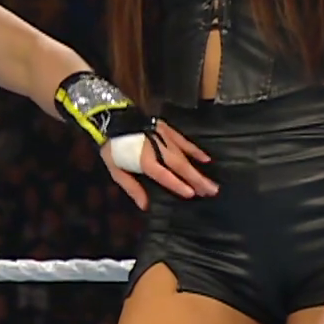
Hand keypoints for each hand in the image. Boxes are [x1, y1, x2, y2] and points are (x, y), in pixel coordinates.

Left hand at [101, 120, 215, 210]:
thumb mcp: (115, 169)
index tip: (192, 194)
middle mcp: (157, 148)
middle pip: (180, 166)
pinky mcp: (166, 130)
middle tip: (211, 192)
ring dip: (198, 170)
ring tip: (211, 184)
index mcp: (144, 159)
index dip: (177, 184)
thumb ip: (131, 187)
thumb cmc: (113, 147)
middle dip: (196, 179)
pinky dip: (195, 150)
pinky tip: (206, 159)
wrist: (112, 119)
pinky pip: (184, 141)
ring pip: (184, 156)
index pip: (163, 174)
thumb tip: (144, 205)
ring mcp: (163, 138)